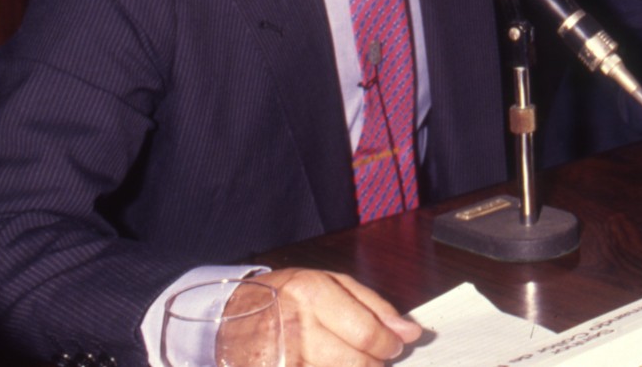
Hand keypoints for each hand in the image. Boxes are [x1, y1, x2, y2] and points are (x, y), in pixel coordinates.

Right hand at [246, 268, 421, 366]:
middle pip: (356, 363)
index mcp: (312, 294)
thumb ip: (374, 306)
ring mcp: (283, 359)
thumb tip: (410, 331)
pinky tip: (328, 364)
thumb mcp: (330, 283)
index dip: (389, 344)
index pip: (367, 334)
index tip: (394, 345)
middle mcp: (296, 328)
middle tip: (373, 356)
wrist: (230, 315)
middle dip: (374, 363)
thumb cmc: (285, 296)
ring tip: (344, 357)